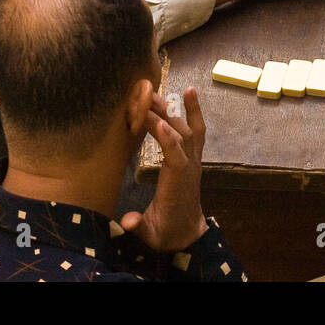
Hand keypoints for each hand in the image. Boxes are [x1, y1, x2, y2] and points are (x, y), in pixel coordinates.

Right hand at [121, 88, 207, 251]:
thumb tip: (127, 221)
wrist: (185, 234)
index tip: (157, 123)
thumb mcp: (150, 234)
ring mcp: (194, 161)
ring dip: (178, 109)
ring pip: (191, 130)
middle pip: (182, 137)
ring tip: (161, 90)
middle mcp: (189, 168)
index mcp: (177, 184)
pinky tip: (189, 92)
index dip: (169, 141)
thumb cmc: (164, 232)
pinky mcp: (193, 157)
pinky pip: (197, 131)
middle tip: (148, 97)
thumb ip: (139, 227)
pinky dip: (193, 111)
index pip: (176, 159)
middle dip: (167, 116)